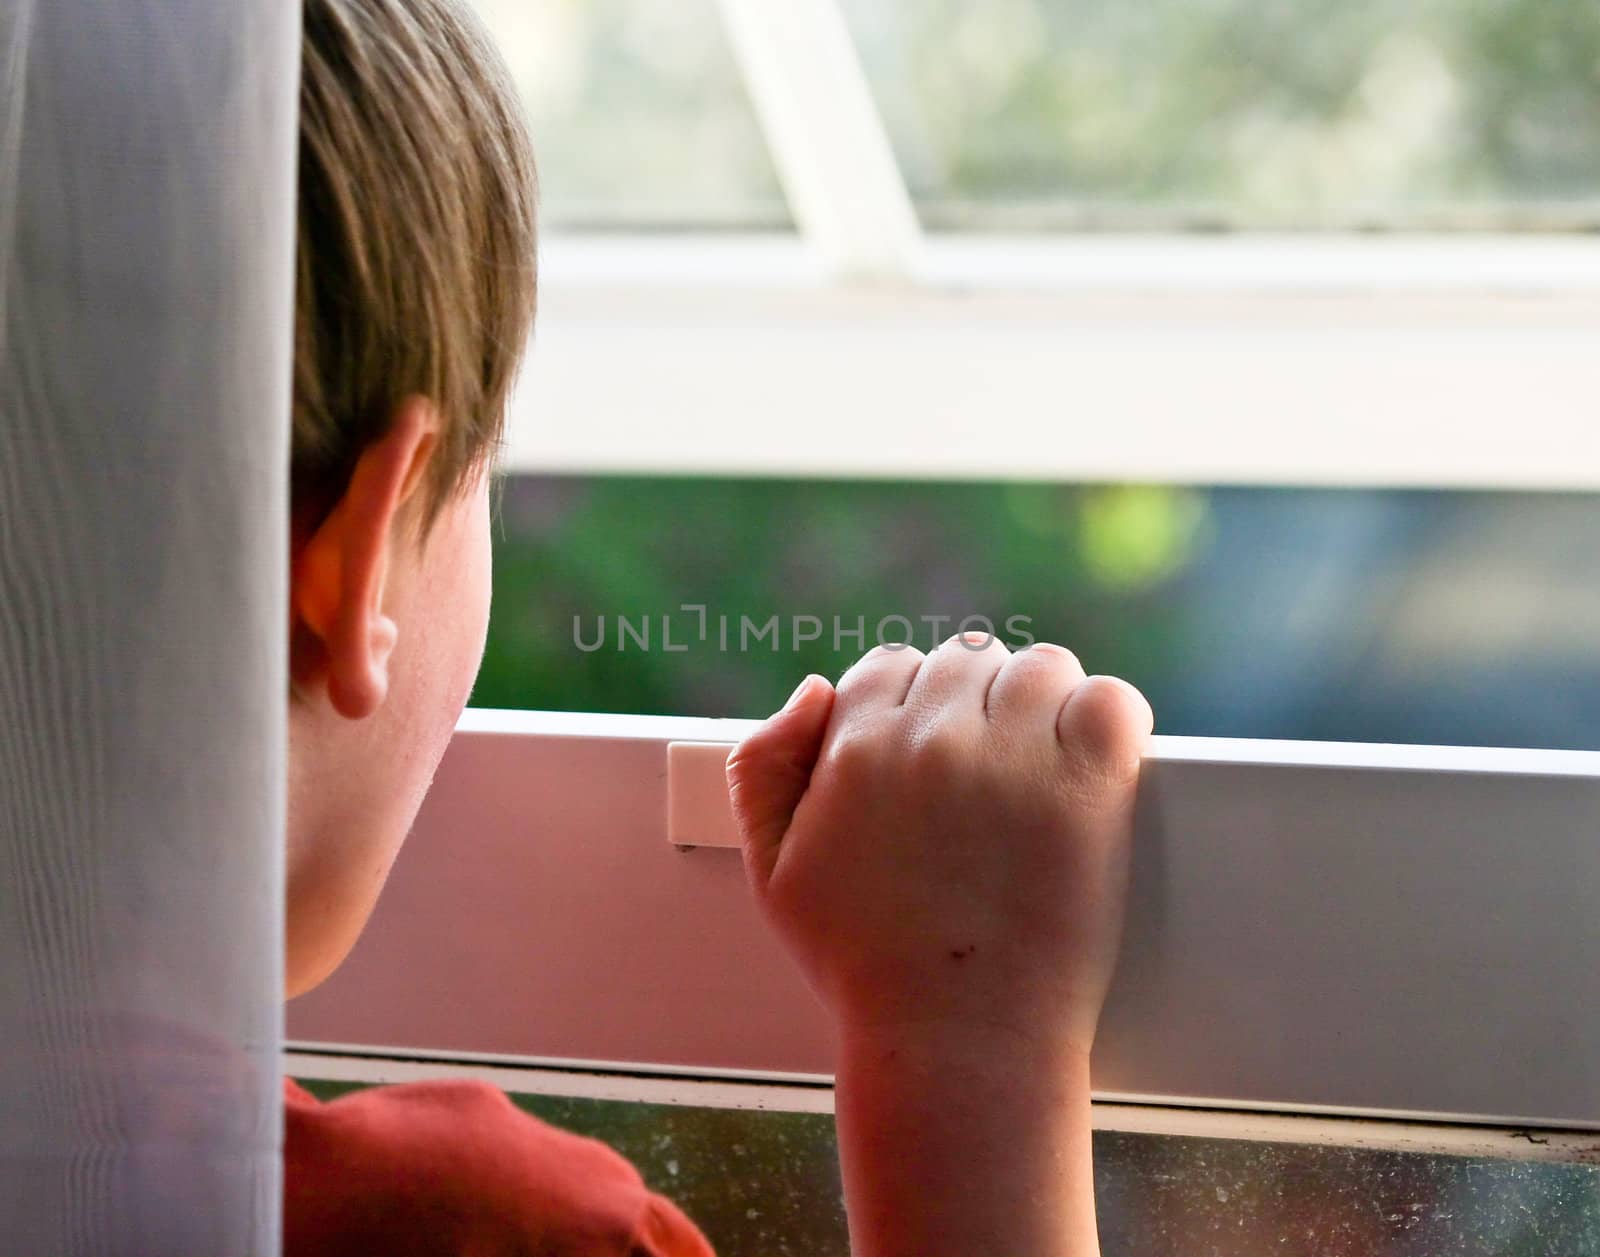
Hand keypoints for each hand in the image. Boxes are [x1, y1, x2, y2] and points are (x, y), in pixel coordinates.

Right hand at [725, 634, 1152, 1058]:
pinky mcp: (1089, 784)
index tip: (929, 758)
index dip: (908, 707)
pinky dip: (1106, 718)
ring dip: (1040, 704)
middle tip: (986, 774)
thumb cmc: (863, 964)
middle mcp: (933, 738)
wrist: (956, 1041)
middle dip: (972, 706)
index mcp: (856, 749)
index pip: (888, 667)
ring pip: (1039, 667)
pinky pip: (1110, 699)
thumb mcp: (772, 871)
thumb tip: (815, 687)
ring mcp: (1015, 756)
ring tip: (1039, 766)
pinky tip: (1091, 762)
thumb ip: (762, 768)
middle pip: (965, 660)